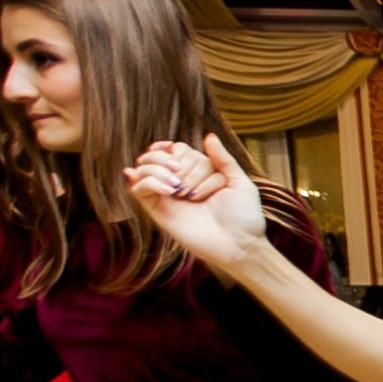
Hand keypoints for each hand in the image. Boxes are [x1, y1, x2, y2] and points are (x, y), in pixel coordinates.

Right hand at [126, 135, 265, 270]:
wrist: (239, 245)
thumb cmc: (244, 217)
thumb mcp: (240, 182)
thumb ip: (223, 159)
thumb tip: (208, 136)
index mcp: (198, 174)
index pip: (177, 150)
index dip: (177, 150)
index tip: (183, 154)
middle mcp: (180, 183)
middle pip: (161, 156)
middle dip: (177, 163)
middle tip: (187, 179)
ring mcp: (167, 196)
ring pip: (144, 169)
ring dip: (159, 169)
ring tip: (179, 188)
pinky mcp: (157, 211)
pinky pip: (138, 189)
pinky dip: (149, 182)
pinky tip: (170, 191)